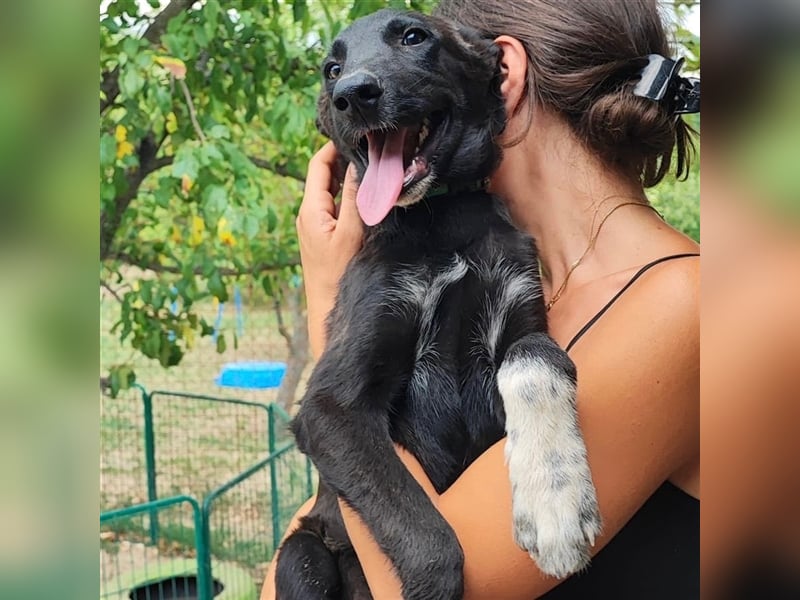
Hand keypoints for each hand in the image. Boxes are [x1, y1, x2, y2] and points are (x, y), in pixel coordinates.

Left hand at [296, 141, 362, 358]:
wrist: (328, 311)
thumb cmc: (337, 277)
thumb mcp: (350, 234)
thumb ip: (354, 199)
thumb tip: (359, 165)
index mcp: (310, 210)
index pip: (319, 164)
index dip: (335, 146)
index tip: (358, 135)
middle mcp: (309, 214)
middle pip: (326, 175)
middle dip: (346, 160)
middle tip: (372, 149)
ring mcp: (317, 226)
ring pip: (333, 191)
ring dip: (350, 179)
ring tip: (374, 168)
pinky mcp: (326, 236)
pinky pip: (338, 207)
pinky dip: (351, 197)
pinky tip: (369, 197)